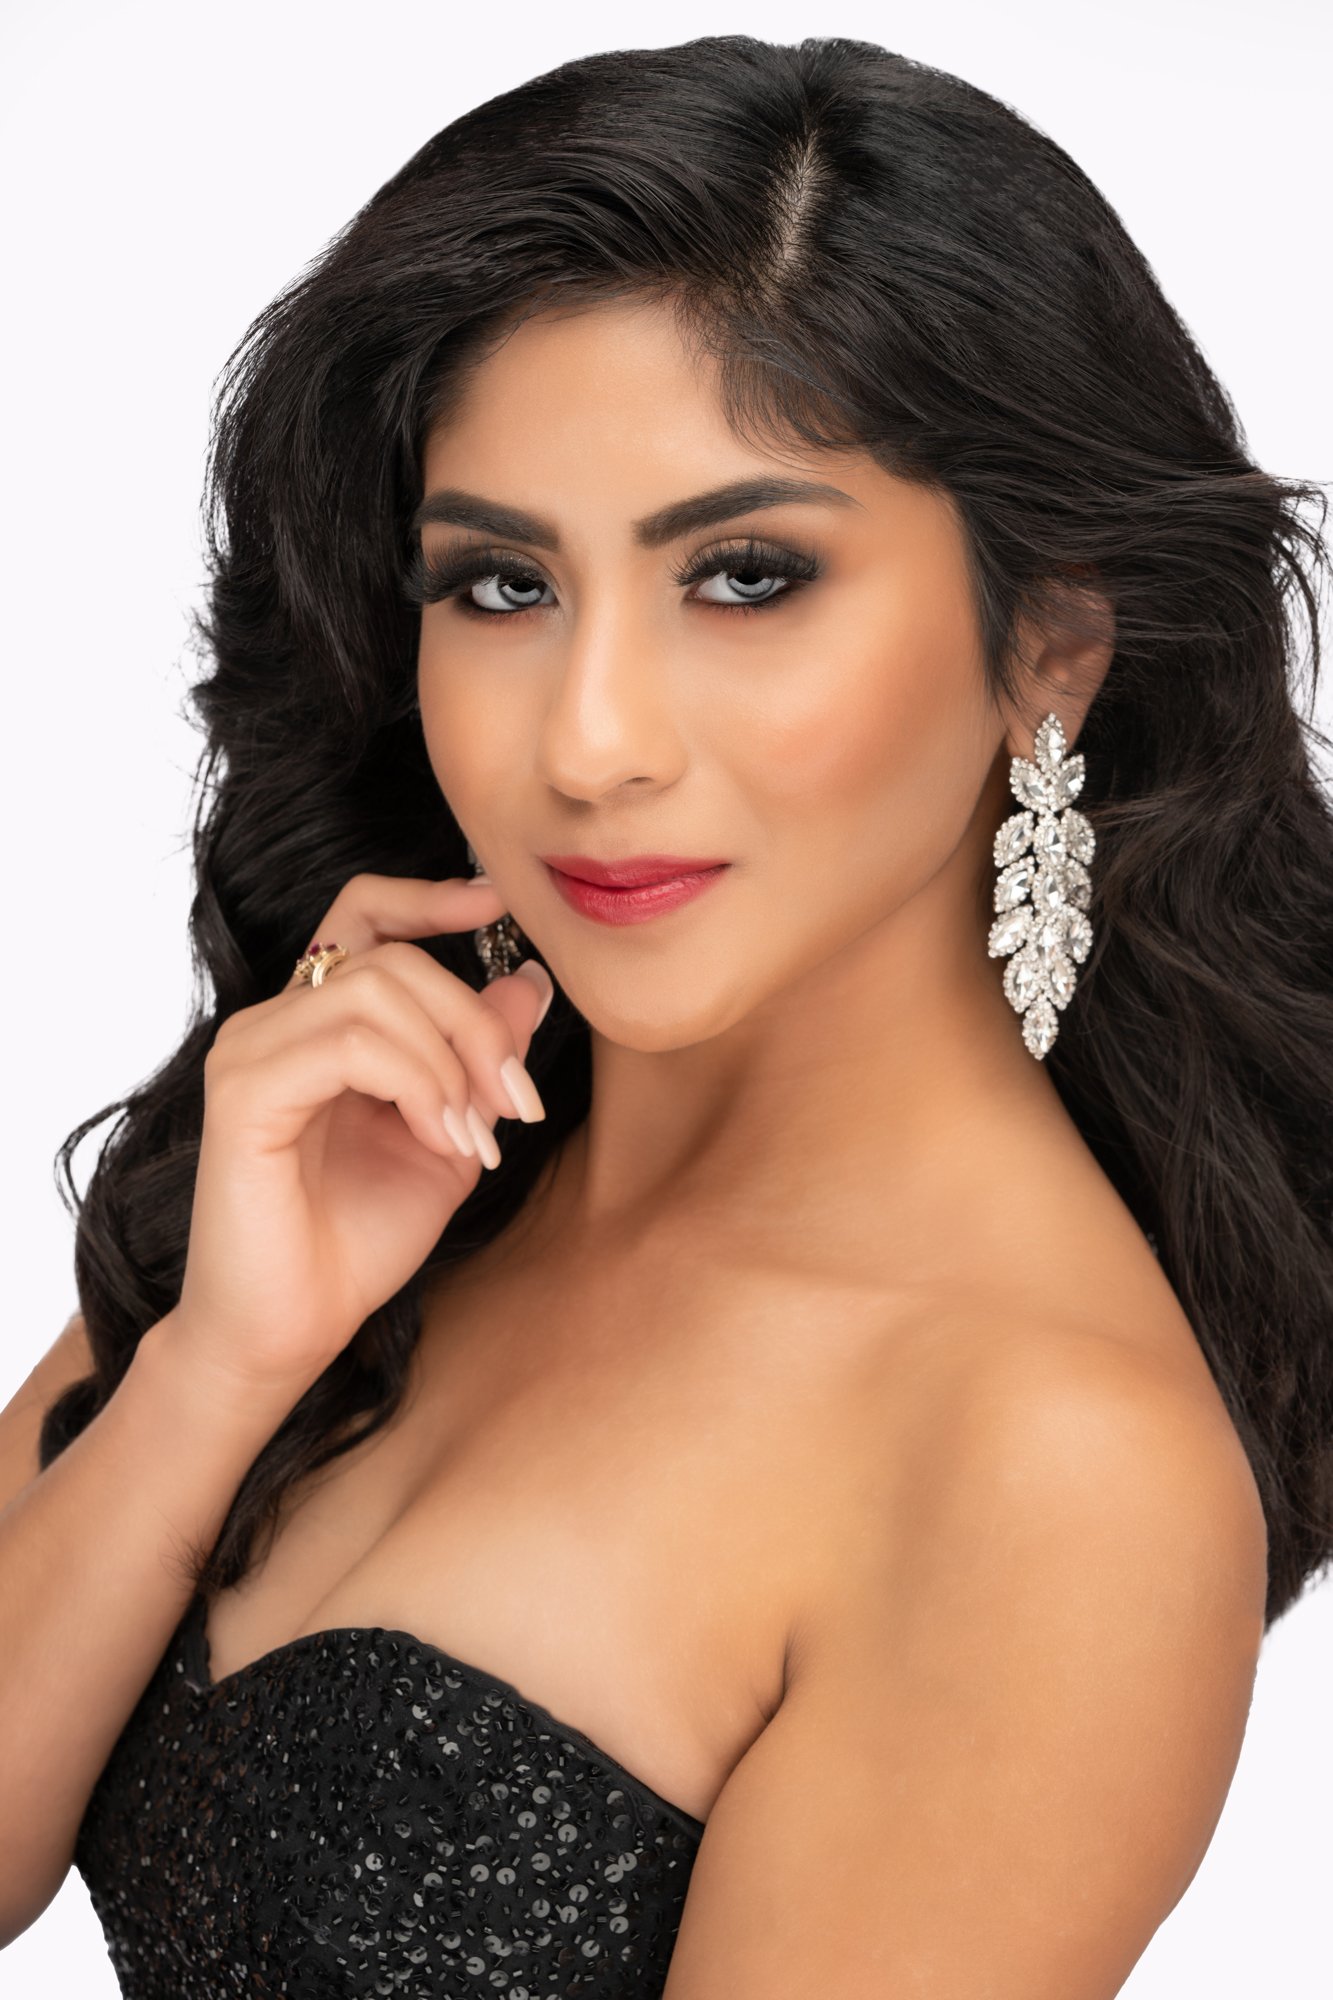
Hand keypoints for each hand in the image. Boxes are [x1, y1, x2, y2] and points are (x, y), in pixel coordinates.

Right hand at [168, 871, 552, 1404]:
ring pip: (376, 993)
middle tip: (515, 1102)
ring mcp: (251, 1050)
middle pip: (395, 960)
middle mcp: (275, 1022)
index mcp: (318, 1022)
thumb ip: (484, 1058)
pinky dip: (416, 1083)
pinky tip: (438, 1137)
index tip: (501, 905)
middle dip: (476, 1023)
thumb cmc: (358, 1240)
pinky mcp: (242, 1090)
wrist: (293, 1329)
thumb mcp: (451, 1134)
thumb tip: (531, 980)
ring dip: (451, 1062)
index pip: (364, 913)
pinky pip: (350, 1044)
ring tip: (472, 1136)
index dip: (431, 897)